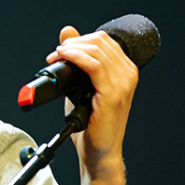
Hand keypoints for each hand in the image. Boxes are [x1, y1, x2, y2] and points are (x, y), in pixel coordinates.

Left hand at [46, 26, 138, 177]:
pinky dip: (76, 57)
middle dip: (73, 43)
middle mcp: (128, 73)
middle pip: (100, 40)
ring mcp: (123, 83)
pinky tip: (64, 57)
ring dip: (71, 49)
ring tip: (56, 57)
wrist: (98, 152)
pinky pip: (94, 66)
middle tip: (56, 54)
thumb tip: (67, 32)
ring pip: (96, 50)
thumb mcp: (80, 84)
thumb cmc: (90, 123)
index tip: (60, 50)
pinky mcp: (113, 94)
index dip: (79, 39)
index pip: (103, 40)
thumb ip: (77, 59)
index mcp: (124, 70)